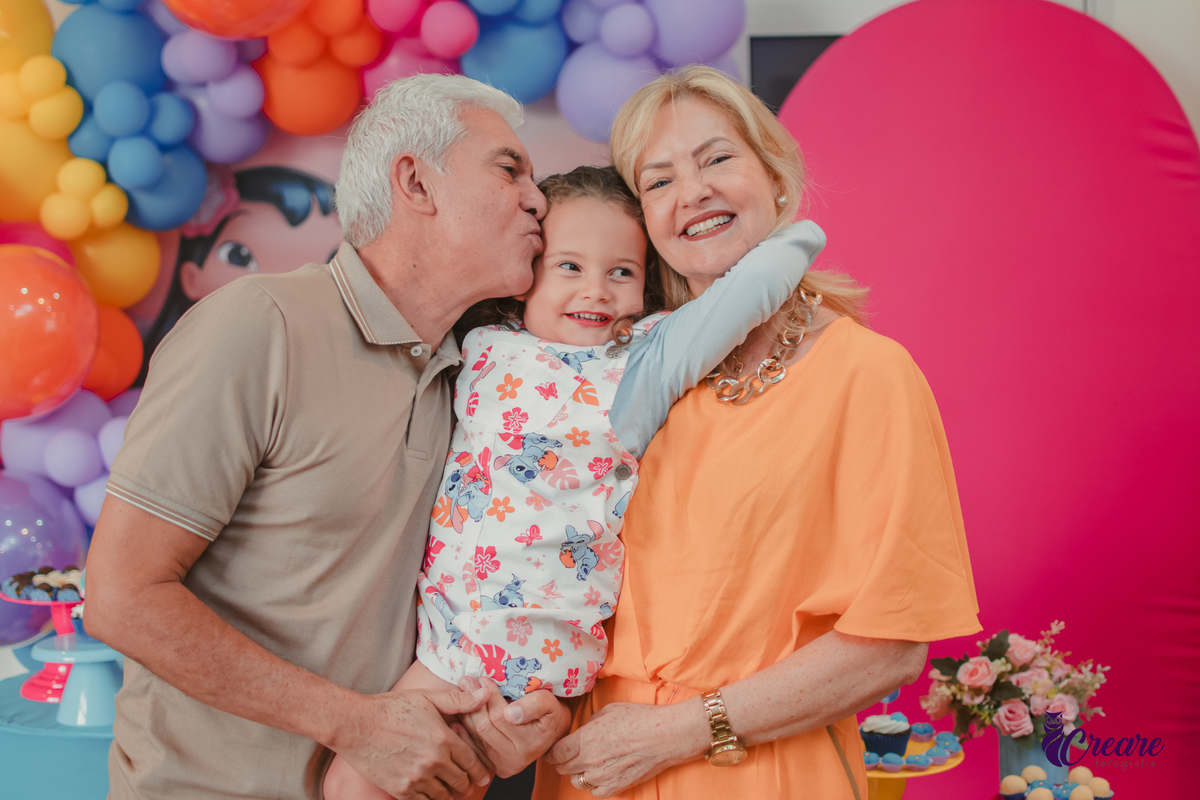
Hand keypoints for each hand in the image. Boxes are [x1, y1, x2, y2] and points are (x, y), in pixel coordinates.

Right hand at [332, 686, 493, 799]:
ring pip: (444, 795)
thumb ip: (458, 700)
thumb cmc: (390, 708)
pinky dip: (430, 798)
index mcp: (443, 739)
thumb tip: (485, 694)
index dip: (480, 769)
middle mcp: (433, 761)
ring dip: (450, 793)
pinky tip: (431, 791)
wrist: (356, 725)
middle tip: (469, 784)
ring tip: (451, 789)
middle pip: (460, 781)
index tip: (484, 774)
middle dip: (467, 783)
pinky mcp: (400, 789)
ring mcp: (416, 777)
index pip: (471, 761)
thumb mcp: (427, 698)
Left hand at [457, 677, 571, 777]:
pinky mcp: (491, 764)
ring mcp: (501, 766)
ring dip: (466, 711)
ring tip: (461, 690)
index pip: (501, 717)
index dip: (490, 696)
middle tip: (466, 681)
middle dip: (474, 701)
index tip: (483, 679)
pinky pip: (472, 743)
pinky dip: (464, 726)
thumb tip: (511, 713)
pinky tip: (459, 710)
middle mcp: (514, 761)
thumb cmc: (551, 713)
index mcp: (529, 745)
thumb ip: (535, 705)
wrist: (552, 732)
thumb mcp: (550, 703)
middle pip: (485, 727)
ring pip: (475, 735)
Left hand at [544, 701, 707, 797]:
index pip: (555, 753)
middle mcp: (590, 760)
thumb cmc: (640, 719)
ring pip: (577, 781)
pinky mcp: (615, 787)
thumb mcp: (609, 711)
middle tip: (571, 754)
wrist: (666, 736)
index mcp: (586, 739)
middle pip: (563, 768)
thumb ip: (589, 723)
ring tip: (591, 762)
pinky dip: (596, 784)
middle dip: (564, 761)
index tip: (554, 751)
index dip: (552, 752)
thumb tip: (580, 731)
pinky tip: (604, 772)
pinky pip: (595, 791)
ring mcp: (602, 777)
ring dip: (579, 773)